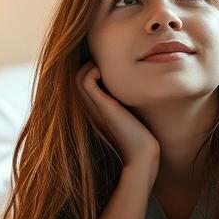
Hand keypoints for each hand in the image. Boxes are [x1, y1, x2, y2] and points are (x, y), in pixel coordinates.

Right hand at [77, 62, 158, 178]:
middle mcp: (91, 107)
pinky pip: (86, 82)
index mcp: (95, 108)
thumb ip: (124, 100)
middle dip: (90, 65)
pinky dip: (93, 71)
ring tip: (108, 71)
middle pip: (77, 77)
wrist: (141, 153)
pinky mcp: (103, 106)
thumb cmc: (140, 135)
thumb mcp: (129, 112)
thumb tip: (132, 85)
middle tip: (108, 68)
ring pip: (79, 77)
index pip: (82, 83)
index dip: (92, 70)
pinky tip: (110, 76)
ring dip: (90, 66)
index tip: (110, 70)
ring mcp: (94, 107)